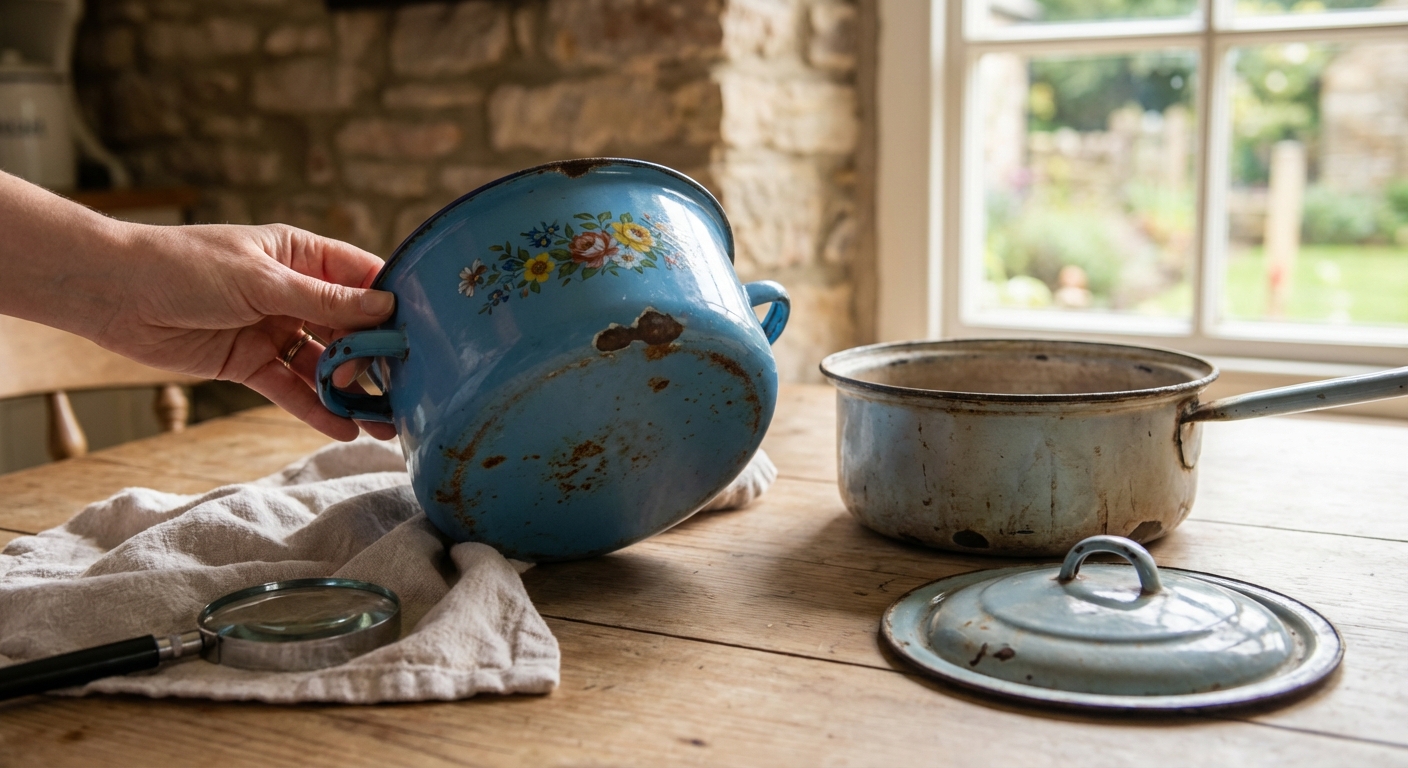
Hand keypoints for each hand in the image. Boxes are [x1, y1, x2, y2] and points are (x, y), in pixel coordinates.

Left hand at [93, 223, 397, 440]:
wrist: (113, 293)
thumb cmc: (184, 265)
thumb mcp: (262, 279)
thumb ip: (324, 300)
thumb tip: (385, 307)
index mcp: (301, 255)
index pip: (362, 278)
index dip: (393, 304)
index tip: (424, 333)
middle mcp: (294, 292)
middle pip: (350, 328)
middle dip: (376, 359)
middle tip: (405, 390)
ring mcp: (273, 329)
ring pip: (324, 364)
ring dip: (352, 392)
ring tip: (384, 423)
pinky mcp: (249, 363)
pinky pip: (291, 389)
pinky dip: (316, 409)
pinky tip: (343, 429)